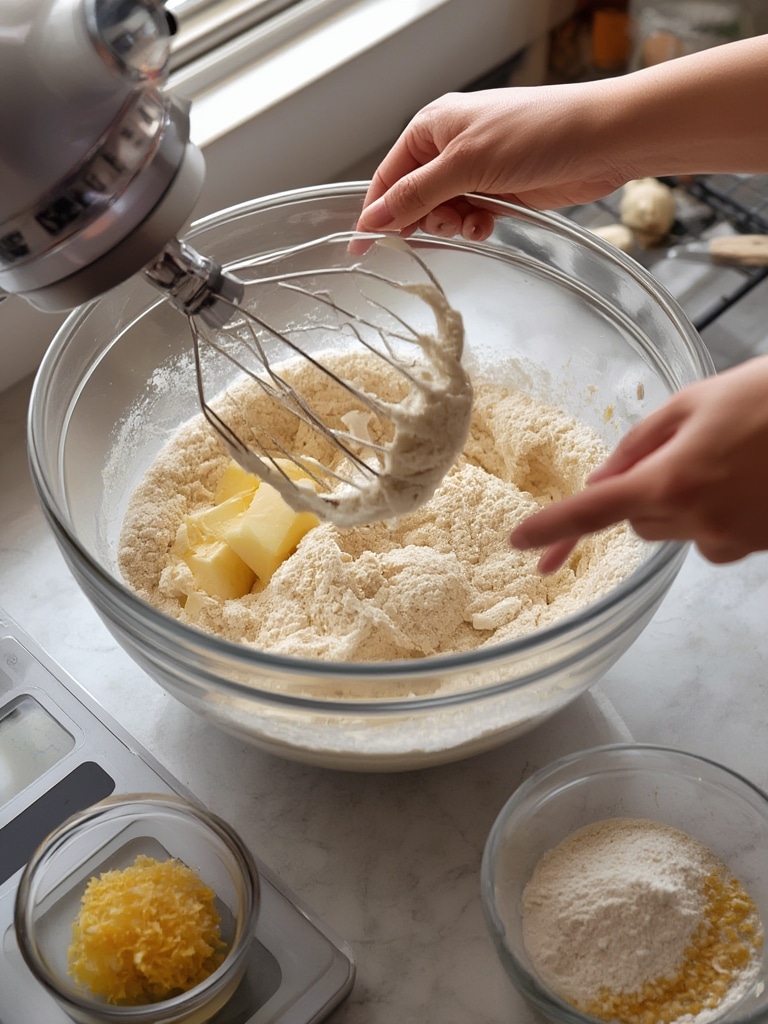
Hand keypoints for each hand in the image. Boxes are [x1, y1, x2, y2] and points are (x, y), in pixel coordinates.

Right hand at [355, 37, 767, 241]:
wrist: (601, 140)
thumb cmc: (535, 134)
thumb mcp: (464, 165)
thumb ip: (416, 195)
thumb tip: (373, 219)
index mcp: (432, 128)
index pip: (388, 177)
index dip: (375, 212)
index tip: (361, 248)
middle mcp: (450, 148)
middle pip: (412, 200)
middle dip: (423, 219)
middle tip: (445, 223)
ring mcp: (476, 171)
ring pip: (441, 213)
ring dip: (451, 226)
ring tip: (474, 222)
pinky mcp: (500, 191)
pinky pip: (470, 219)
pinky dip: (473, 228)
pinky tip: (488, 226)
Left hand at [509, 355, 767, 571]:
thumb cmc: (766, 398)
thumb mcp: (693, 403)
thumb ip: (640, 444)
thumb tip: (605, 478)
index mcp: (672, 479)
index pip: (595, 510)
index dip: (555, 528)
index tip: (522, 543)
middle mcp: (696, 520)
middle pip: (634, 519)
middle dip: (641, 490)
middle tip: (680, 448)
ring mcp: (727, 541)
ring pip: (670, 529)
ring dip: (677, 501)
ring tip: (725, 457)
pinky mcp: (752, 550)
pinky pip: (708, 537)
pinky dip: (712, 514)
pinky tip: (746, 480)